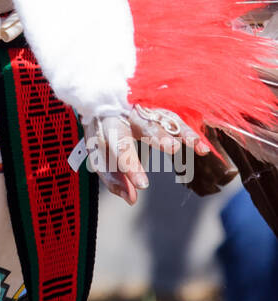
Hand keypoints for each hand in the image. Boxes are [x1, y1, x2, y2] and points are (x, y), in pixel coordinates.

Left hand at [83, 108, 209, 205]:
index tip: (143, 185)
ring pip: (164, 118)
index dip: (131, 166)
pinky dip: (189, 131)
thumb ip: (114, 179)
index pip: (119, 147)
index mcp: (107, 127)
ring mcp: (144, 108)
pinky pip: (176, 118)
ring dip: (181, 131)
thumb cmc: (104, 138)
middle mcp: (127, 115)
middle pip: (143, 124)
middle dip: (158, 135)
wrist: (101, 101)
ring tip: (195, 145)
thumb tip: (132, 199)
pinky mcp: (158, 107)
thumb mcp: (101, 157)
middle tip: (173, 147)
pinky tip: (201, 147)